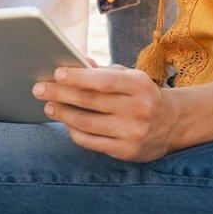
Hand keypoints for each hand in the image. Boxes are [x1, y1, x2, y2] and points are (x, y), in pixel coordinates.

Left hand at [34, 64, 187, 161]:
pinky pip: (91, 142)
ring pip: (86, 123)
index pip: (104, 80)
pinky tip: (66, 123)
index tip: (56, 73)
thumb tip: (75, 62)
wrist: (173, 123)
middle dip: (60, 94)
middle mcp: (138, 109)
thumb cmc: (142, 95)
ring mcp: (133, 132)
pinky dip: (74, 132)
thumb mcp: (131, 77)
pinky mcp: (126, 151)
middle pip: (90, 101)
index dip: (78, 77)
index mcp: (140, 86)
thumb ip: (103, 71)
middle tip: (39, 89)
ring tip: (48, 106)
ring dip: (62, 114)